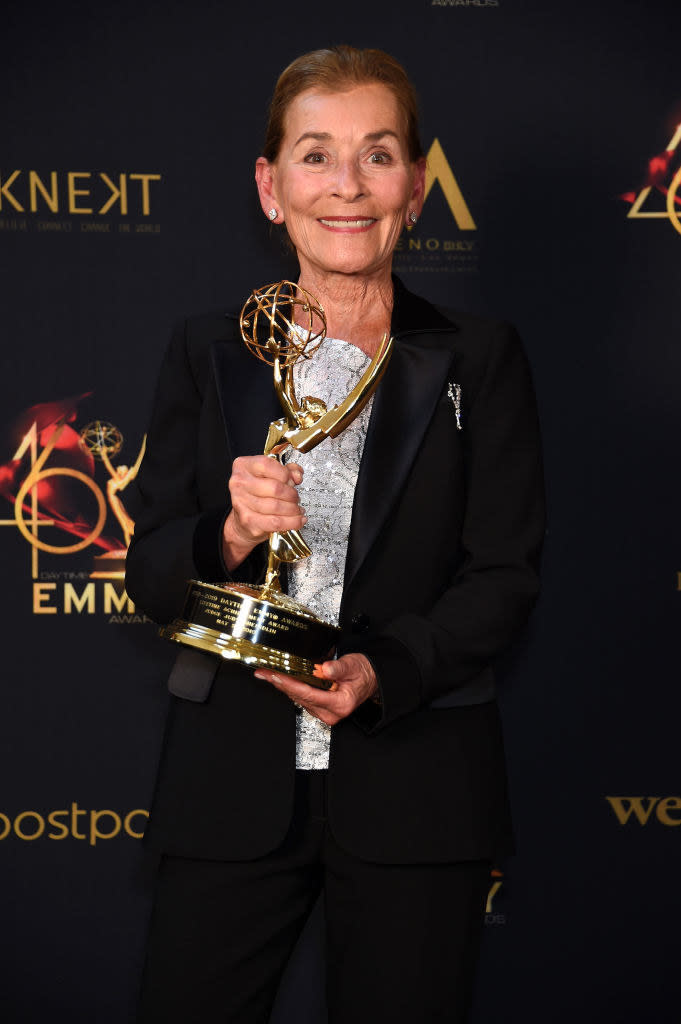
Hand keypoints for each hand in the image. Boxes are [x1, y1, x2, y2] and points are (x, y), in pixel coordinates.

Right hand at [223, 455, 305, 570]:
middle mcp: (238, 483)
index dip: (286, 473)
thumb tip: (297, 475)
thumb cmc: (258, 496)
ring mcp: (241, 503)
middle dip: (292, 494)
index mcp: (243, 466)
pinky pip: (276, 522)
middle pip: (275, 487)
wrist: (242, 523)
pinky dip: (292, 521)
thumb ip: (287, 471)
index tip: (293, 481)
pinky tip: (299, 519)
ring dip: (294, 509)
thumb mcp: (270, 477)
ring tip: (298, 510)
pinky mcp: (249, 521)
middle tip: (296, 499)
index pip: (269, 465)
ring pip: (278, 506)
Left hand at [253, 653, 378, 725]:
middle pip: (300, 697)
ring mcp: (324, 713)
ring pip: (298, 698)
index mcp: (340, 704)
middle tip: (264, 673)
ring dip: (282, 686)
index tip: (276, 676)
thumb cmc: (363, 673)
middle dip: (281, 684)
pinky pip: (302, 698)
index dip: (290, 684)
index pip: (309, 694)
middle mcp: (330, 712)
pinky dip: (290, 687)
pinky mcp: (320, 709)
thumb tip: (324, 669)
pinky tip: (280, 679)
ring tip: (267, 674)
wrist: (371, 679)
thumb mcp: (353, 665)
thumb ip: (338, 668)